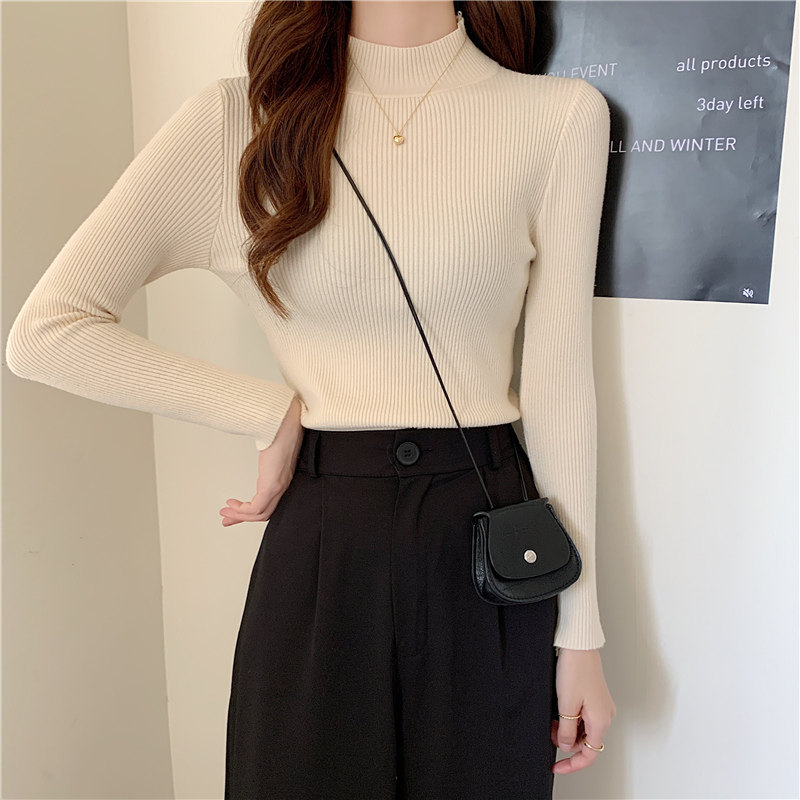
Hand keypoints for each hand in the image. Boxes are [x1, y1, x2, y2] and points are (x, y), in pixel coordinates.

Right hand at [219, 396, 304, 525]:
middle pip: (264, 513)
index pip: (269, 503)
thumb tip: (259, 455)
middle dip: (242, 518)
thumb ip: (266, 456)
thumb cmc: (280, 430)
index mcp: (282, 478)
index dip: (252, 510)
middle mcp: (282, 485)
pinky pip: (257, 507)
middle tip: (227, 519)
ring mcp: (278, 486)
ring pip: (260, 513)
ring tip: (225, 512)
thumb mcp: (270, 448)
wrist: (284, 423)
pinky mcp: (272, 485)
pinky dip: (243, 510)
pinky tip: (233, 505)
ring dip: (240, 515)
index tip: (236, 511)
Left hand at [551, 648, 615, 773]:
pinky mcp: (595, 698)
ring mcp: (601, 706)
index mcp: (601, 721)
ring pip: (584, 729)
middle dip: (566, 742)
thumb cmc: (575, 670)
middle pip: (587, 743)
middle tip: (549, 734)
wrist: (579, 646)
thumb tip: (566, 746)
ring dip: (567, 730)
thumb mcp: (566, 705)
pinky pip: (584, 717)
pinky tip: (559, 712)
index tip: (557, 767)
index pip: (589, 755)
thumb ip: (566, 731)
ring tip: (552, 720)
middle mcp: (605, 715)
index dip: (572, 764)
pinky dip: (570, 719)